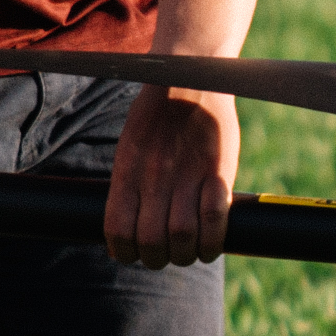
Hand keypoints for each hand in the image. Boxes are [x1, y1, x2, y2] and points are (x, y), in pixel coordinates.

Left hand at [102, 87, 239, 266]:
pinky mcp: (218, 171)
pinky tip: (210, 246)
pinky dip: (213, 242)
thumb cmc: (156, 116)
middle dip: (157, 258)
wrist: (188, 77)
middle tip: (164, 255)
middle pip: (152, 240)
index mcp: (128, 171)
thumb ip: (130, 184)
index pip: (117, 229)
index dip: (124, 252)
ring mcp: (187, 174)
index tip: (133, 253)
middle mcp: (154, 176)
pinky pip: (215, 218)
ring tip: (188, 252)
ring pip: (183, 236)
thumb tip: (128, 225)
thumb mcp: (129, 146)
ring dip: (185, 254)